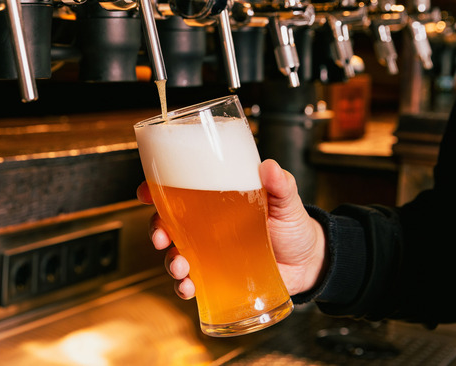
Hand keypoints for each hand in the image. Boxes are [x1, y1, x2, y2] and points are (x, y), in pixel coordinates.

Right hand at [136, 159, 326, 299]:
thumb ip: (280, 184)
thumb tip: (269, 167)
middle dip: (155, 229)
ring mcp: (208, 252)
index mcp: (215, 200)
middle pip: (166, 223)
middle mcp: (205, 226)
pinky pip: (190, 282)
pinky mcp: (216, 277)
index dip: (155, 190)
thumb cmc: (293, 226)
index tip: (146, 192)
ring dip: (169, 261)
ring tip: (180, 266)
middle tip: (160, 236)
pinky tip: (188, 287)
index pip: (177, 191)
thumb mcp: (287, 200)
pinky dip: (183, 286)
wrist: (310, 263)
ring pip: (174, 254)